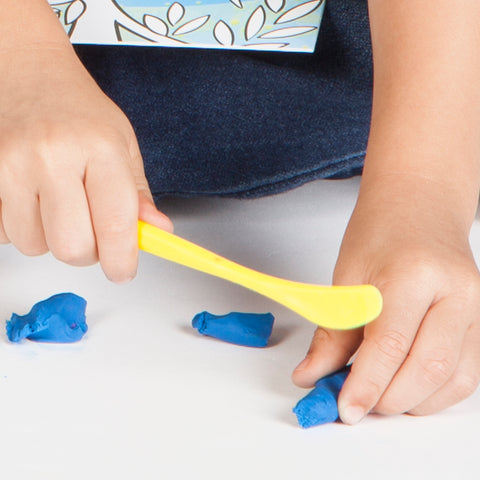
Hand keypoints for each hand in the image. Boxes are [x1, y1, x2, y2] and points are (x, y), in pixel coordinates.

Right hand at [0, 43, 171, 281]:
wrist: (28, 72)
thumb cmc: (79, 111)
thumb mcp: (122, 146)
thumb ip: (138, 196)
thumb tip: (157, 232)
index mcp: (99, 149)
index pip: (115, 224)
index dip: (122, 260)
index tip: (123, 271)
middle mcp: (52, 157)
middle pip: (72, 247)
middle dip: (88, 253)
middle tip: (93, 232)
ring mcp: (11, 165)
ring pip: (36, 245)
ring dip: (53, 239)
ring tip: (60, 205)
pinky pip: (5, 232)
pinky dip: (24, 228)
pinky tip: (33, 199)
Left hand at [292, 177, 479, 422]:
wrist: (420, 206)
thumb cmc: (381, 232)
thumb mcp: (346, 276)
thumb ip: (332, 333)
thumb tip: (311, 376)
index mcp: (412, 274)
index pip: (389, 345)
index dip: (365, 385)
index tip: (345, 409)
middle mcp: (454, 292)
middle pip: (426, 368)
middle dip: (387, 399)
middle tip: (357, 402)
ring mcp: (477, 307)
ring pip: (453, 379)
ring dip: (412, 401)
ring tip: (378, 394)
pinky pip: (467, 373)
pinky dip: (435, 392)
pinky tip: (407, 386)